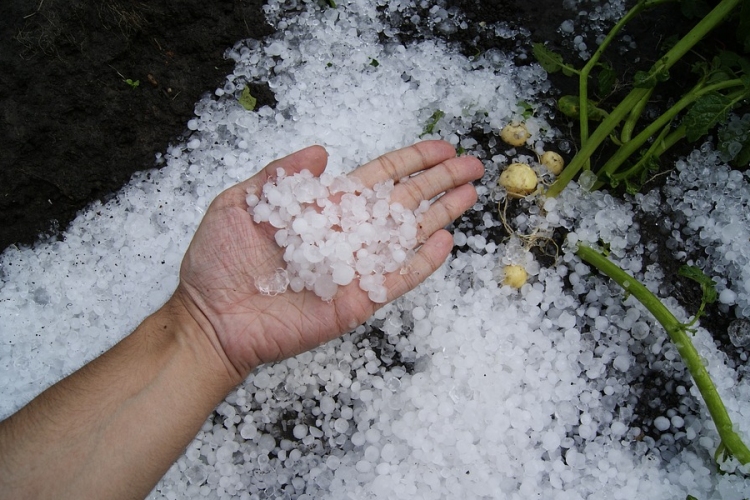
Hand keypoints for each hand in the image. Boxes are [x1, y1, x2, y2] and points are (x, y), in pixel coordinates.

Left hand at [174, 140, 483, 380]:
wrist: (210, 318)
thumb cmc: (218, 262)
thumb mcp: (240, 203)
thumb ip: (281, 175)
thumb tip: (322, 149)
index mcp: (324, 208)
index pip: (378, 178)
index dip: (411, 161)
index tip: (441, 147)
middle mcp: (346, 234)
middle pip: (403, 202)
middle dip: (439, 182)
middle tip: (474, 164)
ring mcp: (355, 268)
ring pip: (407, 236)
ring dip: (441, 215)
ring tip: (471, 194)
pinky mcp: (357, 300)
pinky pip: (396, 279)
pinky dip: (422, 263)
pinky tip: (445, 242)